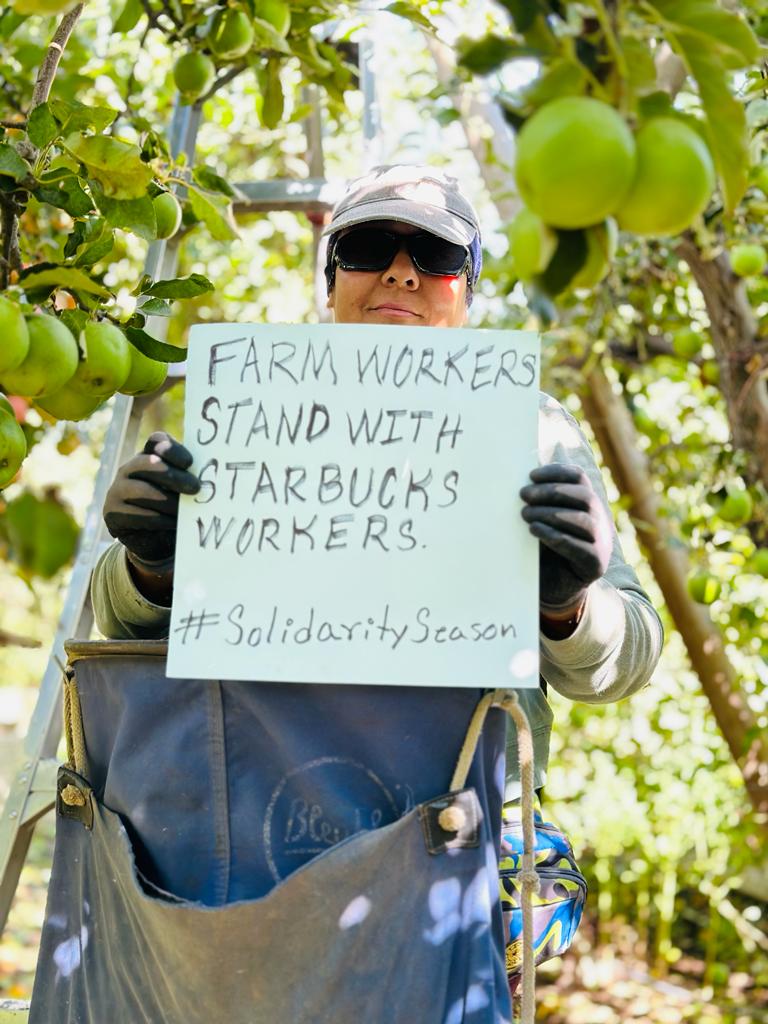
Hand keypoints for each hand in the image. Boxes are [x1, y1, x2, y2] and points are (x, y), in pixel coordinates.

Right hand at [103, 432, 199, 568]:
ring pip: (142, 490)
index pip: (157, 442)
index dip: (172, 450)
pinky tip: (172, 524)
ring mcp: (117, 490)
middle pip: (147, 462)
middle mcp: (129, 469)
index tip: (190, 463)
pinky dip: (157, 519)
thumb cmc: (175, 509)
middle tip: (195, 488)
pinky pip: (135, 514)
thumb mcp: (183, 492)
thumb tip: (213, 479)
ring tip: (184, 511)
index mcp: (148, 456)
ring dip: (167, 501)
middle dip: (173, 476)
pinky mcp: (112, 513)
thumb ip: (191, 480)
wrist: (156, 542)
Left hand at [520, 463, 611, 613]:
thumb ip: (538, 503)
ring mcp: (601, 542)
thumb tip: (520, 484)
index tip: (531, 476)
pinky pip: (579, 547)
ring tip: (525, 513)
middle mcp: (599, 519)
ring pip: (584, 520)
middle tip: (523, 494)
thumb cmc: (545, 549)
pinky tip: (535, 530)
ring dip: (551, 513)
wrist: (555, 588)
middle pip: (584, 496)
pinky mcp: (595, 564)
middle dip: (552, 492)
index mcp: (587, 503)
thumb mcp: (543, 521)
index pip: (579, 478)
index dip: (557, 473)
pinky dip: (555, 536)